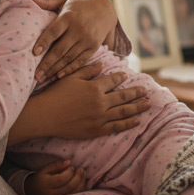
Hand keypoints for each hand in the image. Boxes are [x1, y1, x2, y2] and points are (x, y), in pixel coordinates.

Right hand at [8, 62, 150, 144]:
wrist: (46, 115)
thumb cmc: (55, 94)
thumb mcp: (70, 78)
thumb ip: (88, 71)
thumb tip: (102, 64)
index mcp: (94, 87)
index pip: (113, 81)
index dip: (120, 77)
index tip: (127, 76)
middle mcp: (100, 102)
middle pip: (123, 96)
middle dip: (136, 93)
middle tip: (146, 91)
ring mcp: (100, 117)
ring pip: (124, 112)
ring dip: (137, 107)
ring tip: (147, 105)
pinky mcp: (96, 130)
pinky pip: (116, 127)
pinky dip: (128, 124)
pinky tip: (137, 121)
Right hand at [24, 160, 86, 194]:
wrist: (33, 193)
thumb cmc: (40, 179)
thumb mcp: (44, 169)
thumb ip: (56, 164)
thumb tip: (69, 162)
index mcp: (47, 184)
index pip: (62, 179)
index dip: (69, 172)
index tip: (72, 167)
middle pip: (70, 187)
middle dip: (78, 177)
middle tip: (81, 169)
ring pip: (74, 193)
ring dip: (81, 183)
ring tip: (82, 174)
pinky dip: (80, 189)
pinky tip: (81, 182)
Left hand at [31, 0, 118, 80]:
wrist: (105, 8)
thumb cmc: (79, 4)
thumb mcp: (64, 0)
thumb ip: (47, 2)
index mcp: (69, 16)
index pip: (54, 31)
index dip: (44, 41)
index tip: (34, 52)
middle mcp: (79, 29)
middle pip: (60, 49)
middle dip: (47, 63)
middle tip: (35, 75)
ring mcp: (87, 39)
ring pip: (69, 58)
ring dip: (55, 70)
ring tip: (43, 79)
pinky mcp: (93, 47)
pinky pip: (80, 61)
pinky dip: (69, 69)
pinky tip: (58, 76)